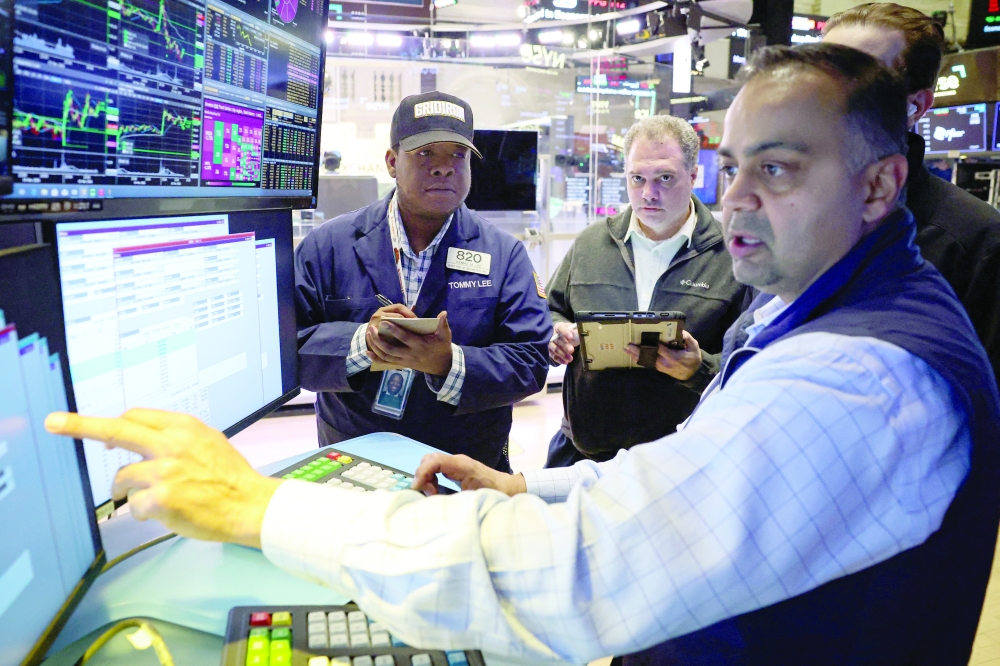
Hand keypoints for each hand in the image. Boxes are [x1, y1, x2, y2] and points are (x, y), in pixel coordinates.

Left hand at [44, 409, 279, 548]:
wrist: (250, 504)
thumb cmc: (230, 476)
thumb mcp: (208, 441)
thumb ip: (175, 436)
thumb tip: (139, 435)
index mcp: (184, 427)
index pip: (136, 417)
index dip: (113, 425)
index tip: (91, 427)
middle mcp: (171, 444)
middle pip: (117, 430)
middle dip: (81, 425)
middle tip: (55, 423)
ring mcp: (165, 471)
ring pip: (123, 479)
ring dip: (129, 492)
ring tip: (153, 500)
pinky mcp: (162, 498)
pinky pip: (136, 506)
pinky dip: (145, 513)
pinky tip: (166, 513)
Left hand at [367, 311, 453, 376]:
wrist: (442, 365)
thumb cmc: (442, 348)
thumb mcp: (445, 336)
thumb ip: (443, 324)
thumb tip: (443, 313)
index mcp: (420, 345)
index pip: (405, 338)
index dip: (394, 330)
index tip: (385, 321)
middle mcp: (410, 354)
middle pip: (391, 349)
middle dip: (379, 339)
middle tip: (371, 328)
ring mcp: (405, 360)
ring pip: (387, 355)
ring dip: (376, 346)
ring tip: (369, 334)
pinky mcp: (403, 364)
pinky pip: (387, 362)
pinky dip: (376, 358)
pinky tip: (368, 352)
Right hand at [412, 453, 525, 496]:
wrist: (508, 488)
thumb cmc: (493, 493)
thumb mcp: (471, 499)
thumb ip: (450, 499)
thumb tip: (430, 504)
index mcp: (460, 465)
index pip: (433, 461)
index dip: (421, 474)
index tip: (416, 489)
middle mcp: (456, 460)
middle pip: (429, 459)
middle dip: (422, 476)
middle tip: (428, 493)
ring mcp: (456, 463)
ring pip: (431, 463)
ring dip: (427, 478)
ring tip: (433, 493)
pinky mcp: (456, 468)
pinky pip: (436, 468)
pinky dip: (431, 478)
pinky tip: (437, 491)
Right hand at [548, 321, 579, 364]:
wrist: (568, 338)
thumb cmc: (572, 333)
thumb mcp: (575, 331)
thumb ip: (575, 332)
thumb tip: (573, 333)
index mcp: (558, 326)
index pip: (560, 328)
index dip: (565, 332)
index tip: (571, 337)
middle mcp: (552, 334)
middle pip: (557, 340)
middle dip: (564, 346)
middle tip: (571, 350)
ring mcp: (549, 343)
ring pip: (554, 348)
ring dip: (562, 354)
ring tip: (570, 359)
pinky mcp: (550, 351)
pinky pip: (553, 356)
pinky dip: (559, 359)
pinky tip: (565, 362)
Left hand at [625, 330, 702, 380]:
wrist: (694, 374)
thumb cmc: (693, 358)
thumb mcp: (694, 347)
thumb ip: (687, 338)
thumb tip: (680, 331)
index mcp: (674, 357)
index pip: (661, 350)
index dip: (652, 345)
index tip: (644, 340)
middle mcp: (665, 363)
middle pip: (650, 356)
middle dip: (638, 351)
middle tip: (629, 346)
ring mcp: (661, 367)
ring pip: (647, 361)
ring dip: (636, 356)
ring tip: (626, 350)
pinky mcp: (660, 369)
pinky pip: (648, 364)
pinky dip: (640, 360)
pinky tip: (632, 356)